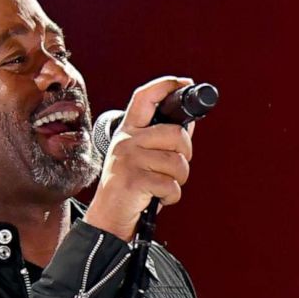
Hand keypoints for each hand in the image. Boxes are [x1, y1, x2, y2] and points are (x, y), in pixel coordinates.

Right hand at [84, 76, 195, 240]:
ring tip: (160, 184)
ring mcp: (128, 158)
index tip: (186, 82)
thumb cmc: (132, 185)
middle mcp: (126, 140)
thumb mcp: (144, 156)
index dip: (166, 86)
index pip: (144, 98)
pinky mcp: (134, 180)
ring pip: (178, 163)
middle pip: (177, 134)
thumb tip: (190, 121)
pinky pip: (172, 185)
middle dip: (185, 154)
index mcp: (129, 131)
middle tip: (172, 168)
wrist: (109, 215)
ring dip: (178, 180)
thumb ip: (164, 138)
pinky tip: (156, 197)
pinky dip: (171, 196)